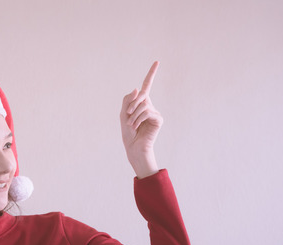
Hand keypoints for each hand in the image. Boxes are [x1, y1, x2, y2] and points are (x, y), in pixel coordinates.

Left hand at [120, 61, 162, 177]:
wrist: (133, 145)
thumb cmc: (127, 131)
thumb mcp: (123, 113)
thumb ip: (128, 100)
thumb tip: (138, 89)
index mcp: (141, 102)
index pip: (147, 85)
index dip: (151, 73)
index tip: (157, 62)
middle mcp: (149, 105)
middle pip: (142, 94)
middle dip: (132, 104)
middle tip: (127, 114)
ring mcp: (155, 111)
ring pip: (144, 104)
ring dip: (134, 114)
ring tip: (131, 124)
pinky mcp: (158, 119)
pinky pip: (147, 112)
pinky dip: (139, 119)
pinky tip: (137, 126)